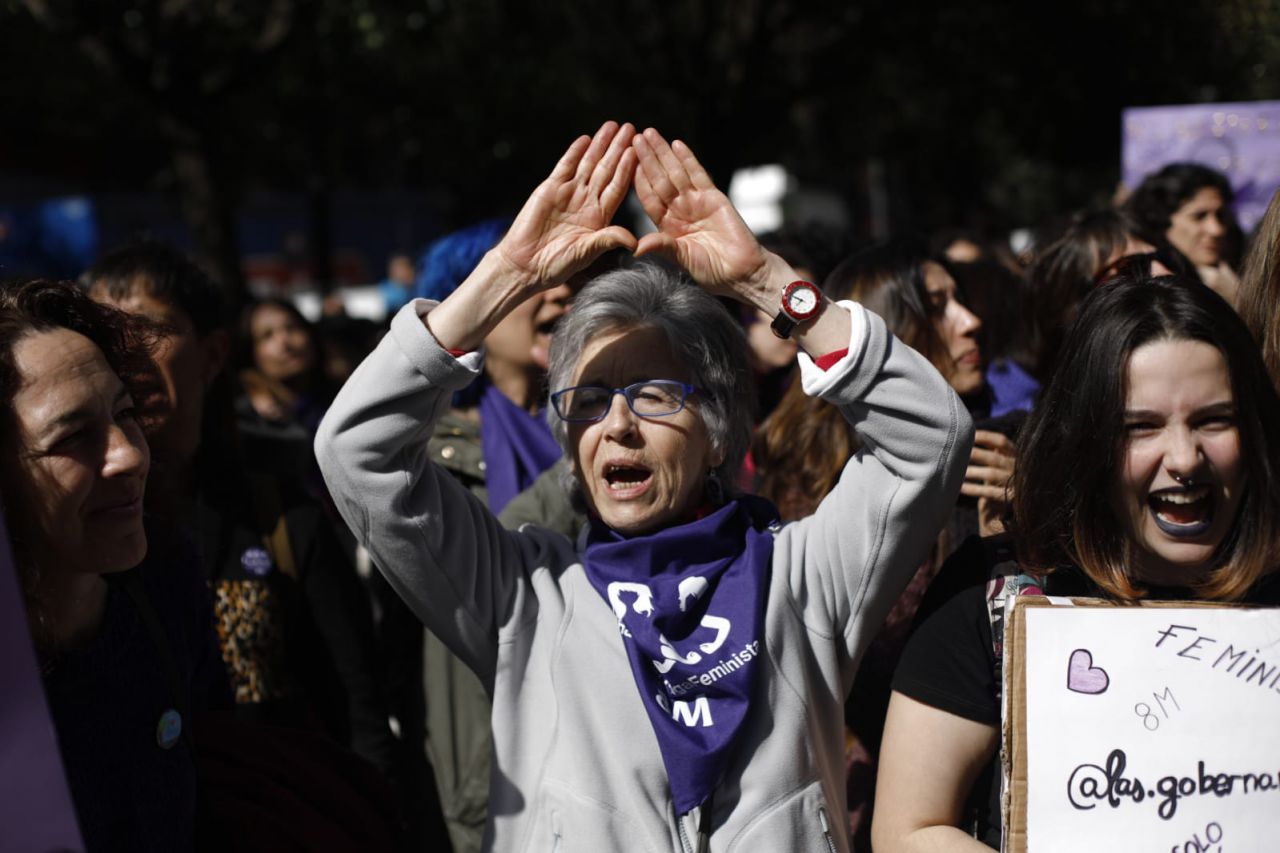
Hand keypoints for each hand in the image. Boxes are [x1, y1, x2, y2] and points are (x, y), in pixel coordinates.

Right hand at [494, 121, 638, 289]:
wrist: (525, 264)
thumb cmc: (556, 264)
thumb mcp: (586, 253)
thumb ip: (608, 240)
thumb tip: (633, 241)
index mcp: (599, 217)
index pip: (617, 187)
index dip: (627, 169)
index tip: (638, 153)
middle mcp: (586, 202)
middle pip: (606, 170)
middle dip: (618, 149)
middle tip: (631, 129)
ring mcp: (568, 194)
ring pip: (588, 164)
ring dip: (599, 145)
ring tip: (612, 126)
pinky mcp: (549, 190)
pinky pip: (565, 167)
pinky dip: (574, 153)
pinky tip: (584, 139)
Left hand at [631, 128, 770, 300]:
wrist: (741, 272)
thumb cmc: (711, 272)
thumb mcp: (682, 259)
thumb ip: (662, 247)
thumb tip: (636, 248)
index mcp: (667, 226)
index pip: (649, 198)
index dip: (638, 180)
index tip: (624, 163)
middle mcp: (679, 210)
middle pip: (659, 180)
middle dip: (647, 159)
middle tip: (634, 138)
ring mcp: (696, 202)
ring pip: (676, 172)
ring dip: (663, 153)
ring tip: (650, 134)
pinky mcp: (714, 197)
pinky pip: (698, 174)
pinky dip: (688, 159)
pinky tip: (677, 144)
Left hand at [961, 429, 1015, 535]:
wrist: (1018, 507)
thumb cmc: (1002, 479)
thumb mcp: (1002, 463)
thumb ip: (993, 450)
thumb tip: (971, 433)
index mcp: (1016, 455)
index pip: (1002, 441)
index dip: (985, 437)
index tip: (968, 435)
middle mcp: (1017, 467)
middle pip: (994, 457)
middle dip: (975, 454)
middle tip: (957, 453)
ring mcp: (1015, 483)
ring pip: (991, 474)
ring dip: (972, 472)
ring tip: (956, 471)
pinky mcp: (1010, 498)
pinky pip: (989, 492)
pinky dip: (973, 489)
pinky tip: (960, 487)